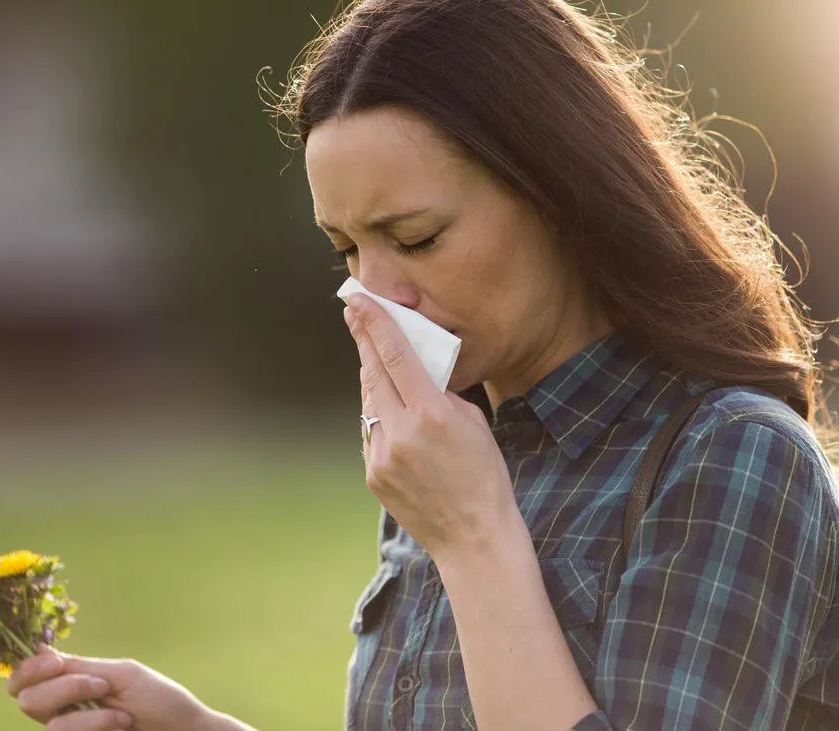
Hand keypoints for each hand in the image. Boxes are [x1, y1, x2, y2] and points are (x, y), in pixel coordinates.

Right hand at [7, 645, 225, 730]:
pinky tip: (122, 726)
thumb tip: (36, 649)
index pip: (23, 679)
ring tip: (123, 716)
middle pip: (27, 700)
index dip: (27, 670)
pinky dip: (97, 726)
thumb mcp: (120, 675)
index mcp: (71, 684)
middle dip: (65, 689)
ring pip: (52, 724)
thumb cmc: (159, 700)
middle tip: (102, 686)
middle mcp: (63, 710)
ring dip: (93, 716)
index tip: (54, 663)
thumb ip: (79, 666)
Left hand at [344, 293, 521, 561]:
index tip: (358, 301)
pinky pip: (371, 432)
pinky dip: (379, 415)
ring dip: (371, 377)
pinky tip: (389, 409)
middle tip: (355, 314)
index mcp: (431, 414)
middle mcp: (400, 433)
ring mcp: (381, 456)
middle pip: (372, 373)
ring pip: (369, 403)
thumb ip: (440, 392)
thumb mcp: (474, 420)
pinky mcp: (373, 474)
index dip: (375, 324)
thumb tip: (414, 371)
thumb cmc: (484, 474)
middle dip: (364, 341)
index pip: (395, 356)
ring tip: (374, 357)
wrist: (473, 536)